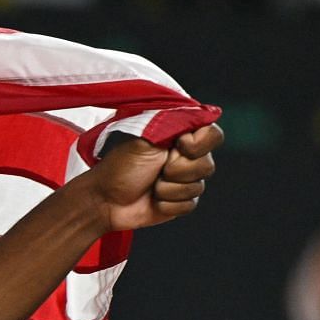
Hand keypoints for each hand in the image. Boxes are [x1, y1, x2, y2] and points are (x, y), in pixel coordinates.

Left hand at [81, 124, 222, 232]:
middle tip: (155, 169)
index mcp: (182, 137)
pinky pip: (189, 205)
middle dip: (176, 170)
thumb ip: (175, 123)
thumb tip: (204, 114)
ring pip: (198, 187)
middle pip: (207, 165)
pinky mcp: (180, 202)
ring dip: (168, 189)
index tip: (176, 145)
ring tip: (151, 185)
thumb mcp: (146, 137)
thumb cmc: (120, 167)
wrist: (105, 200)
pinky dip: (167, 204)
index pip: (214, 135)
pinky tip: (152, 200)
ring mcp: (185, 181)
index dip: (197, 145)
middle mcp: (187, 158)